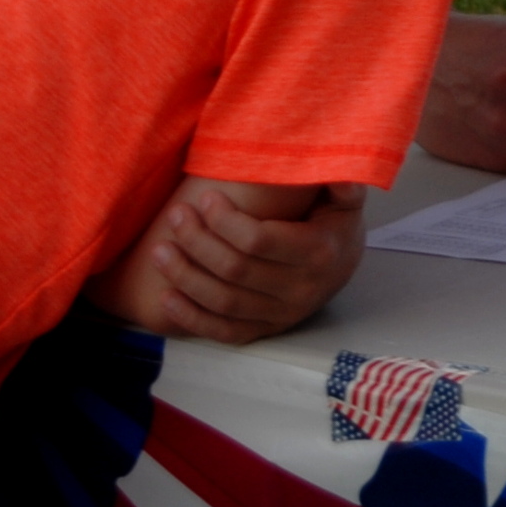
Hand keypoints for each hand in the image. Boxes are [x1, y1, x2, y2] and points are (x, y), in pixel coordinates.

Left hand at [87, 179, 364, 344]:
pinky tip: (167, 297)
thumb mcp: (345, 197)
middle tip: (176, 217)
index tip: (206, 198)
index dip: (225, 221)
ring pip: (223, 302)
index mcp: (319, 253)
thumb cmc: (333, 221)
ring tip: (160, 250)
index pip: (259, 241)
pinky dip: (191, 317)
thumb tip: (337, 174)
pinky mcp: (265, 331)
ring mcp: (282, 315)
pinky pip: (224, 332)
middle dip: (197, 241)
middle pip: (235, 270)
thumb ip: (341, 181)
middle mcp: (301, 290)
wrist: (343, 263)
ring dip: (185, 277)